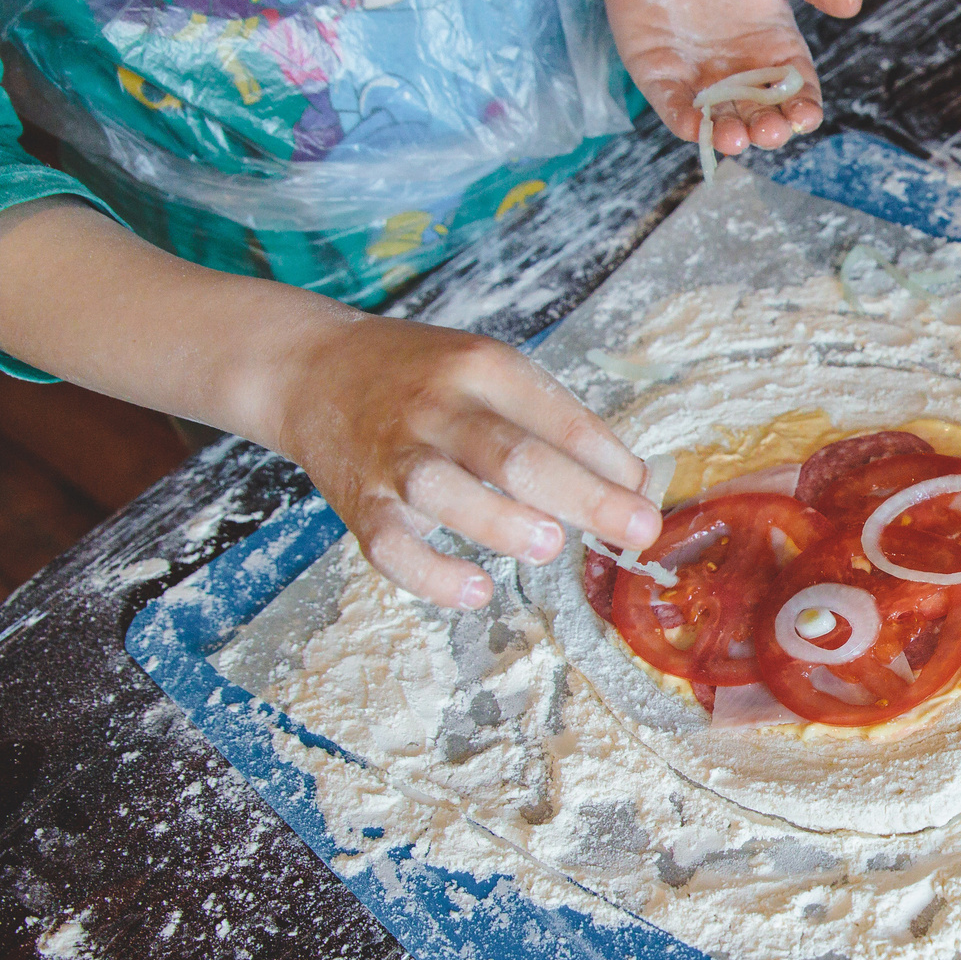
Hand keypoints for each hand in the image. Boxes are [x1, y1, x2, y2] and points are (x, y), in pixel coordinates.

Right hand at [265, 309, 662, 609]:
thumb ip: (556, 422)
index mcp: (483, 369)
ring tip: (550, 544)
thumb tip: (632, 484)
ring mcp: (396, 457)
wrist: (314, 371)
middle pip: (512, 454)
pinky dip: (431, 575)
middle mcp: (438, 409)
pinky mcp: (362, 503)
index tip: (646, 498)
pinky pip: (393, 547)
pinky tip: (475, 590)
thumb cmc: (424, 380)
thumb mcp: (491, 373)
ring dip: (502, 522)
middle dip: (582, 494)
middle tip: (635, 528)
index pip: (556, 415)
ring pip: (447, 492)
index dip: (608, 459)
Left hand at [602, 0, 862, 160]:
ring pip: (720, 120)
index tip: (806, 116)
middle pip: (761, 115)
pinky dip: (683, 121)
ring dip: (728, 135)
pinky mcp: (661, 78)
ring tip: (735, 139)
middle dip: (767, 130)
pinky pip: (674, 107)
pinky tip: (693, 127)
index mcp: (775, 53)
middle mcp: (741, 75)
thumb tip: (854, 0)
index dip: (803, 109)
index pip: (797, 93)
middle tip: (769, 132)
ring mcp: (701, 81)